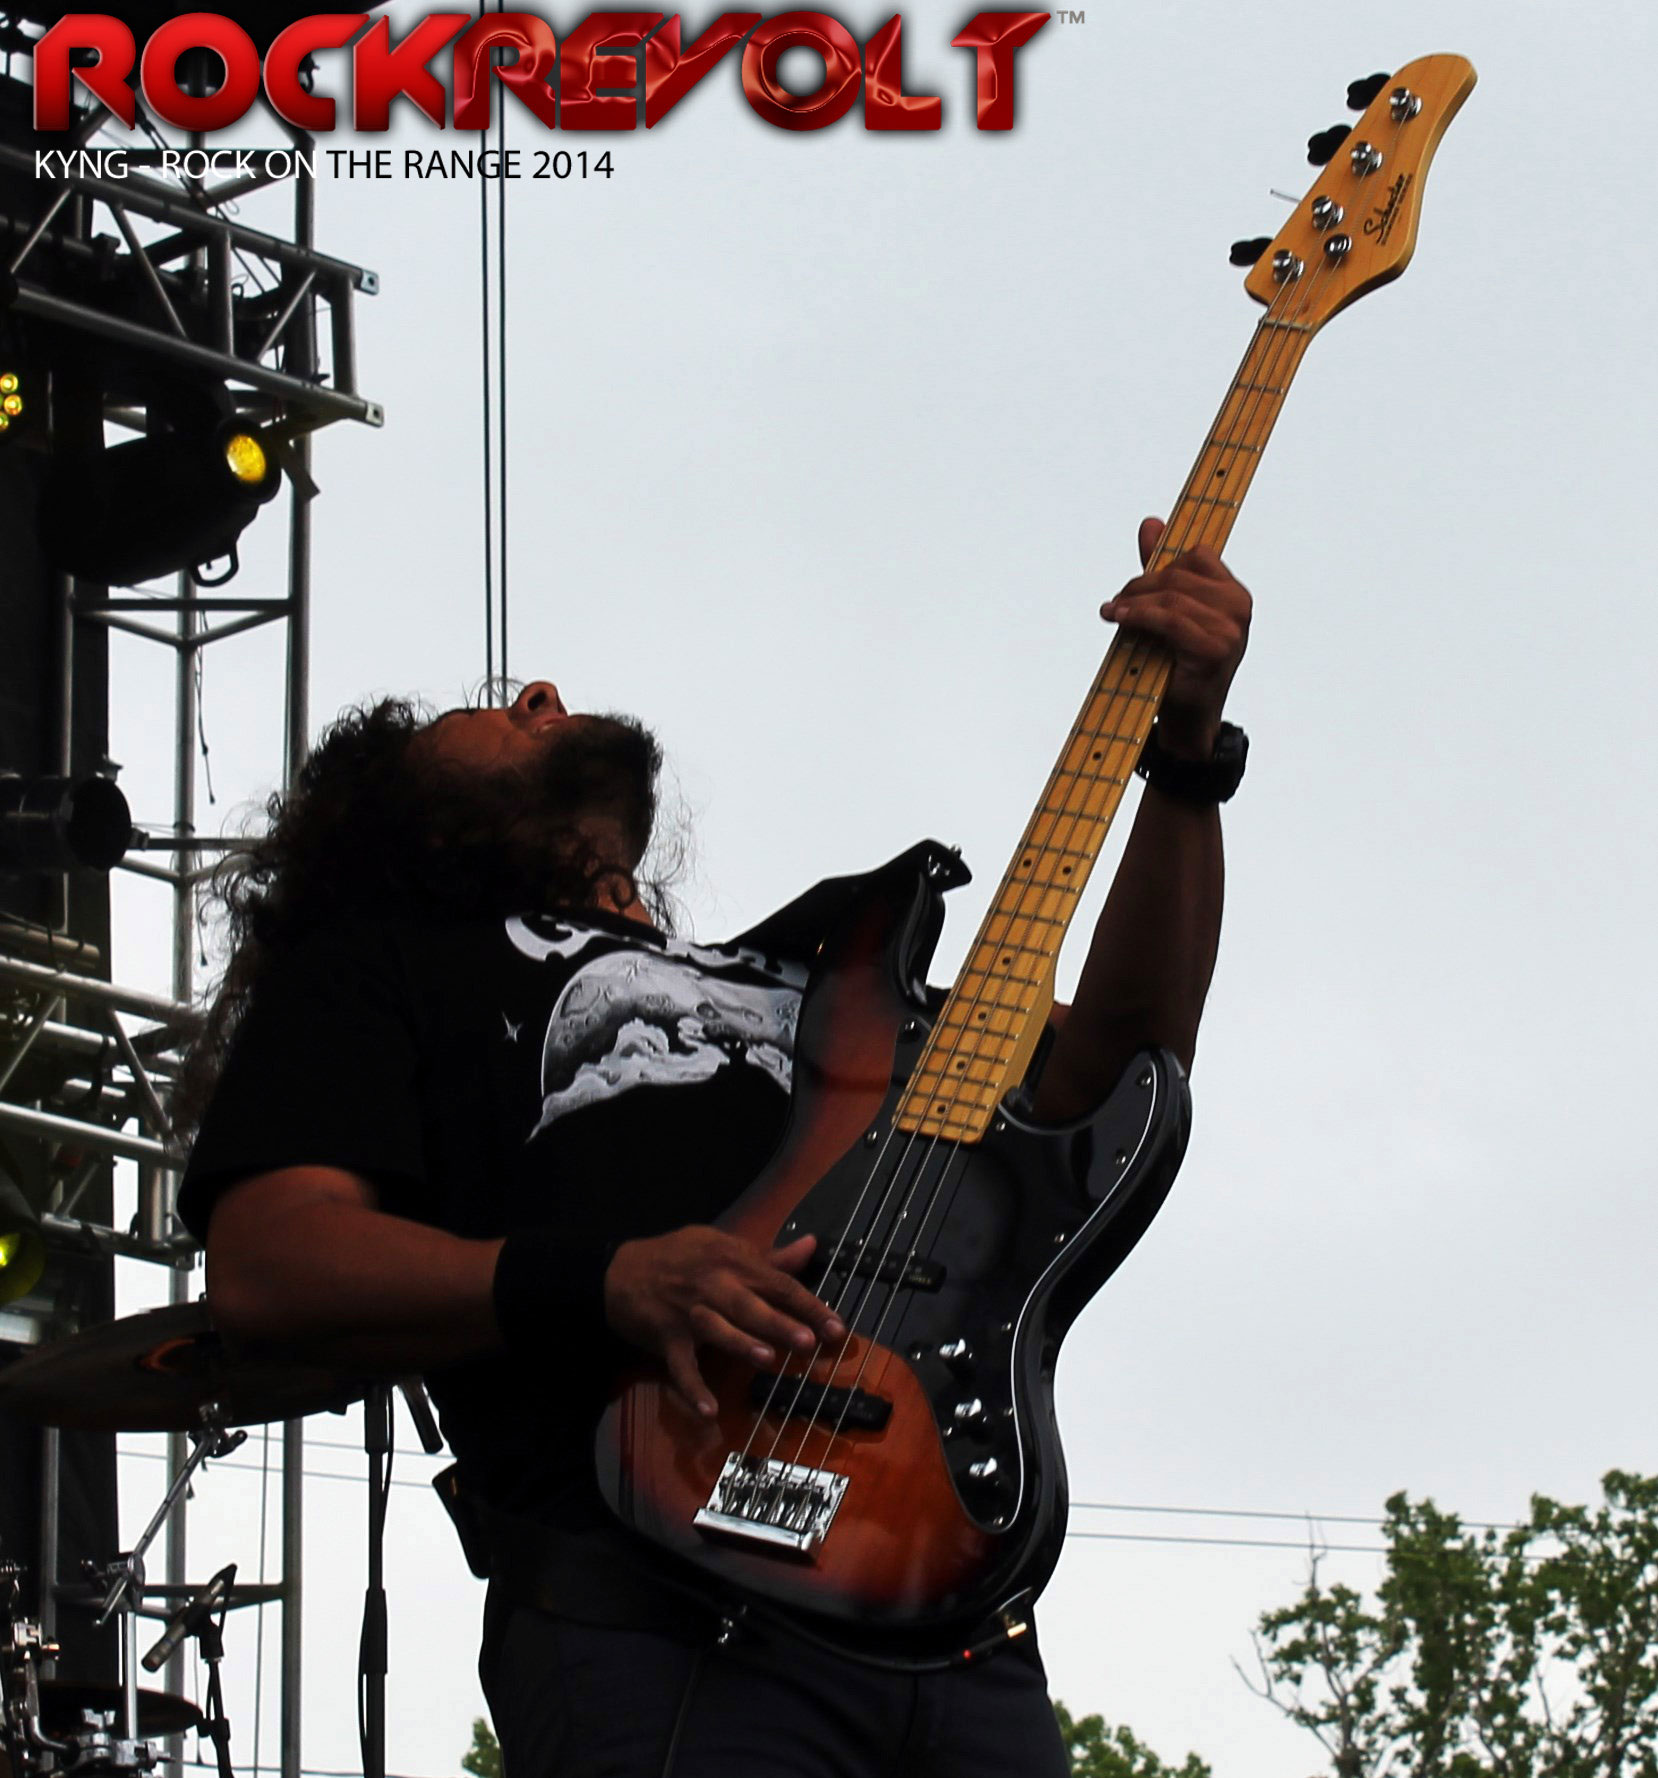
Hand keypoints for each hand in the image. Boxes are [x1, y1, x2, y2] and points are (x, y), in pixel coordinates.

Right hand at [604, 1227, 845, 1417]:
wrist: (619, 1269)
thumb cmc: (679, 1257)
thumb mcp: (721, 1245)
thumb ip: (768, 1255)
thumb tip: (810, 1246)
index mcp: (732, 1261)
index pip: (777, 1283)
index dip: (808, 1304)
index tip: (836, 1327)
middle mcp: (712, 1284)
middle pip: (750, 1305)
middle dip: (779, 1323)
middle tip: (808, 1342)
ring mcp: (687, 1312)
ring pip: (717, 1329)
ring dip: (740, 1344)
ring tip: (766, 1360)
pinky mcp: (665, 1337)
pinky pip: (680, 1366)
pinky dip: (693, 1388)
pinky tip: (709, 1410)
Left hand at [1101, 516, 1251, 756]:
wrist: (1186, 718)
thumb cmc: (1176, 664)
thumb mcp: (1168, 611)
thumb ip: (1162, 570)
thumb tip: (1151, 523)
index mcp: (1234, 593)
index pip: (1196, 555)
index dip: (1160, 564)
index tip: (1132, 585)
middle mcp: (1239, 607)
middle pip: (1178, 574)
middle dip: (1139, 585)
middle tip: (1115, 602)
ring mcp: (1231, 629)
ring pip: (1170, 596)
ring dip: (1133, 602)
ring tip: (1113, 612)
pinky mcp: (1215, 649)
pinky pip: (1170, 619)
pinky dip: (1139, 616)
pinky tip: (1119, 620)